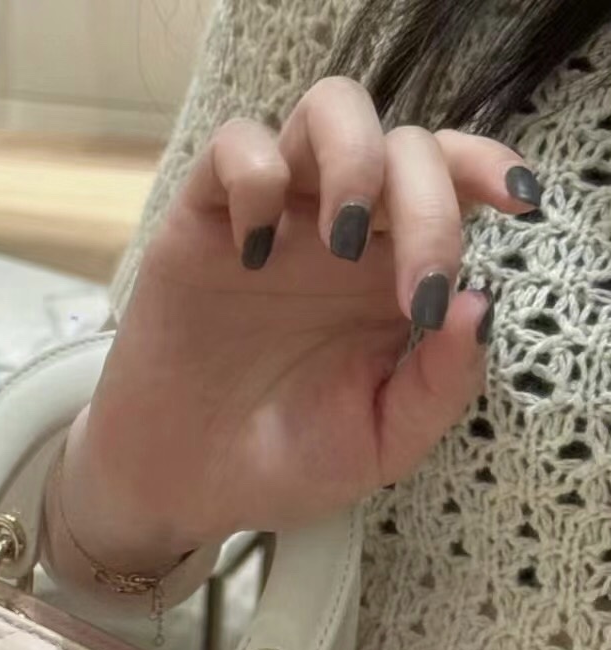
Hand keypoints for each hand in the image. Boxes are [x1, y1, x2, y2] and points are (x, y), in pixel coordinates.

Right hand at [52, 76, 538, 576]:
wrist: (185, 486)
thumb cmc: (283, 463)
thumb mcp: (381, 445)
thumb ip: (439, 387)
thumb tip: (478, 303)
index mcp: (391, 277)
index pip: (452, 185)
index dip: (488, 172)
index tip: (518, 204)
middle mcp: (340, 234)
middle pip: (406, 145)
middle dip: (429, 202)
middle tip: (410, 291)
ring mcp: (274, 220)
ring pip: (330, 109)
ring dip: (355, 157)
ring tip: (342, 238)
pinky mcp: (203, 222)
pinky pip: (233, 147)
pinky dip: (254, 177)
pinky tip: (253, 253)